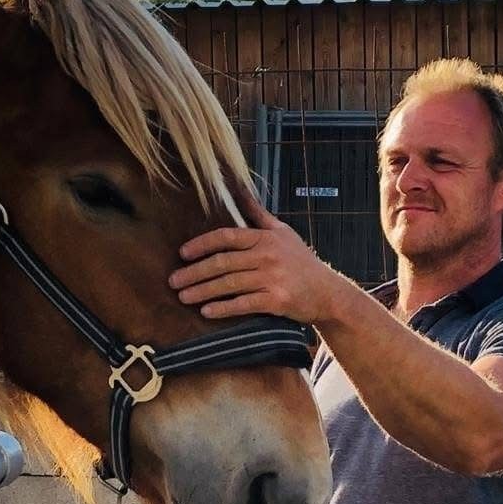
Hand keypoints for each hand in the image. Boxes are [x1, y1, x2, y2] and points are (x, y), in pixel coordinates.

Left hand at [169, 192, 337, 323]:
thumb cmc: (302, 262)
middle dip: (194, 272)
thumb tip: (240, 192)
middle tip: (173, 281)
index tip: (183, 253)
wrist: (328, 293)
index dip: (202, 244)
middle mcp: (267, 255)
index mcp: (265, 238)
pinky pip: (243, 304)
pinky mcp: (276, 300)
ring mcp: (272, 278)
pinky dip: (223, 308)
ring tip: (183, 297)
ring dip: (202, 291)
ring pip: (228, 284)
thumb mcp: (283, 233)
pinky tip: (206, 311)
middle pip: (222, 263)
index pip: (227, 237)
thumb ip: (259, 215)